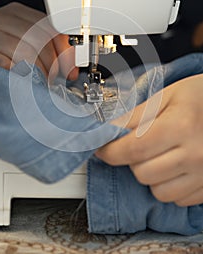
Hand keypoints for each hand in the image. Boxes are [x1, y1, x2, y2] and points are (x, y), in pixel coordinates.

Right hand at [0, 2, 78, 80]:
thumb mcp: (20, 41)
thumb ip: (44, 48)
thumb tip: (71, 68)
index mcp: (17, 13)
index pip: (51, 29)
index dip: (65, 53)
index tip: (70, 71)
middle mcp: (2, 17)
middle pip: (40, 39)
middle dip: (52, 65)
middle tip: (53, 81)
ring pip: (25, 50)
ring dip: (36, 73)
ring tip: (38, 84)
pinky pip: (4, 62)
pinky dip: (16, 74)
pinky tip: (20, 81)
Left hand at [96, 74, 202, 206]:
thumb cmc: (200, 96)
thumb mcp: (168, 95)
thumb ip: (136, 115)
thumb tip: (108, 130)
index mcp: (181, 126)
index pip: (133, 149)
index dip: (110, 151)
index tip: (102, 149)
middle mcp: (195, 154)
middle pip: (142, 173)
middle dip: (131, 160)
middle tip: (138, 145)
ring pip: (158, 192)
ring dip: (150, 175)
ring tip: (159, 156)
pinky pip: (178, 199)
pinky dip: (169, 185)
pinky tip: (173, 167)